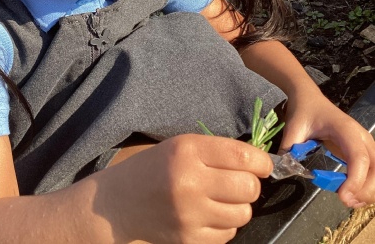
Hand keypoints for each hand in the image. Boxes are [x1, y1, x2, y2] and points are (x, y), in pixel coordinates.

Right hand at [93, 134, 272, 243]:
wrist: (118, 203)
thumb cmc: (153, 167)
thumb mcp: (181, 146)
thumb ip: (217, 152)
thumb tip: (258, 164)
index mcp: (187, 151)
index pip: (243, 157)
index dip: (262, 162)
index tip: (262, 165)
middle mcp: (190, 182)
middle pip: (249, 188)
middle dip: (250, 184)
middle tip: (238, 181)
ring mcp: (190, 215)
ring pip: (243, 214)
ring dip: (238, 206)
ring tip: (220, 198)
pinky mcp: (190, 239)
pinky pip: (228, 234)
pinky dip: (224, 224)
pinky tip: (208, 214)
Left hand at [279, 91, 374, 207]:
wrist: (308, 98)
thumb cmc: (303, 111)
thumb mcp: (293, 129)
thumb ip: (288, 150)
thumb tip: (282, 171)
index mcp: (345, 129)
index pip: (358, 157)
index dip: (355, 179)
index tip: (343, 196)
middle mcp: (360, 137)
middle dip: (364, 190)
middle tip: (345, 200)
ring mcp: (364, 144)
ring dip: (367, 190)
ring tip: (348, 199)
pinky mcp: (362, 150)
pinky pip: (372, 171)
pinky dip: (366, 185)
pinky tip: (351, 192)